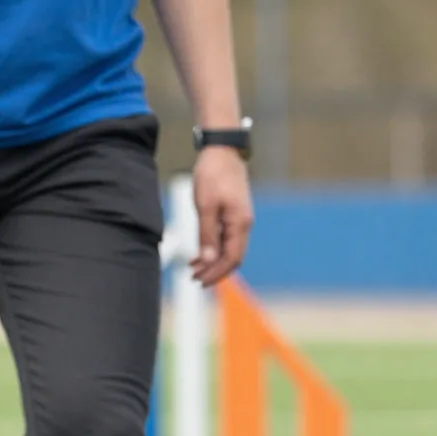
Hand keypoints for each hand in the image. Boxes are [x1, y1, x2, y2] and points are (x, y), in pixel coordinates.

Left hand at [191, 147, 252, 286]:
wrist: (222, 151)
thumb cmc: (212, 175)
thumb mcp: (205, 207)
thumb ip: (207, 235)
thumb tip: (209, 260)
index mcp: (240, 223)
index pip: (231, 258)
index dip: (216, 273)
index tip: (199, 282)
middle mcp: (243, 223)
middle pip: (232, 257)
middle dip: (214, 271)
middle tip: (193, 280)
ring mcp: (240, 219)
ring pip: (228, 249)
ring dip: (212, 262)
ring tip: (192, 270)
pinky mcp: (233, 214)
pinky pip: (225, 238)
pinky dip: (213, 249)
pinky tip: (198, 255)